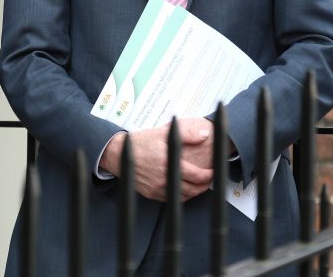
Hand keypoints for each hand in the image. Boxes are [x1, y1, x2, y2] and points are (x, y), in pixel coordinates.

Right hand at [99, 121, 214, 201]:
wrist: (119, 155)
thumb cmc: (140, 143)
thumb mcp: (163, 133)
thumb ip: (186, 134)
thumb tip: (205, 134)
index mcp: (168, 164)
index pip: (197, 176)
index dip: (209, 175)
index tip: (213, 171)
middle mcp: (163, 179)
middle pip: (192, 189)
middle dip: (204, 186)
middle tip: (210, 180)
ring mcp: (157, 188)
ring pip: (183, 197)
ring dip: (194, 192)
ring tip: (200, 185)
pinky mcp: (151, 194)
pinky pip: (171, 199)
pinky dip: (181, 196)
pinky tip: (184, 188)